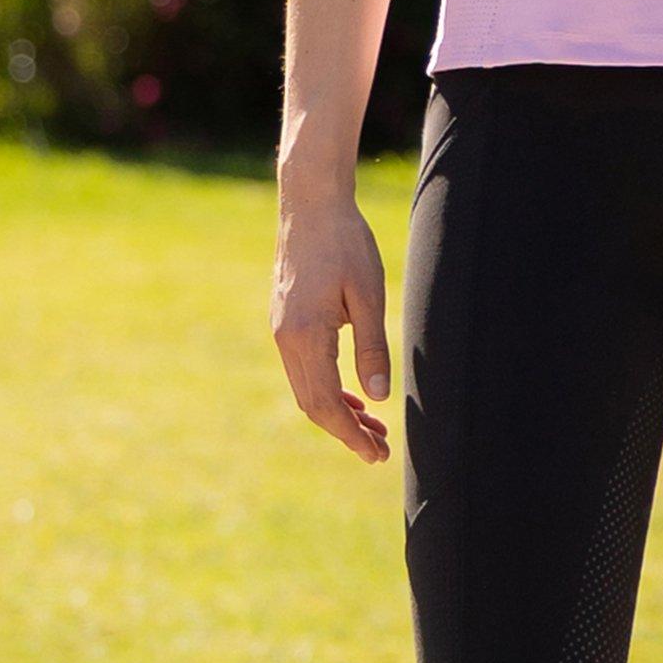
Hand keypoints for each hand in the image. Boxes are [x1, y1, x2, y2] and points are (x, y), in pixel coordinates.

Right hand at [271, 180, 396, 463]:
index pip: (325, 402)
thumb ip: (372, 347)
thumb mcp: (369, 295)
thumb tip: (377, 398)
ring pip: (306, 389)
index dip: (350, 434)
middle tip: (381, 451)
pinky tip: (354, 397)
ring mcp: (282, 332)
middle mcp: (286, 339)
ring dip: (338, 412)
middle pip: (312, 404)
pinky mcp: (286, 323)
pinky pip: (304, 370)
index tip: (376, 455)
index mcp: (305, 336)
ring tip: (374, 428)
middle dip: (345, 431)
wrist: (311, 207)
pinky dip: (328, 389)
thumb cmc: (346, 244)